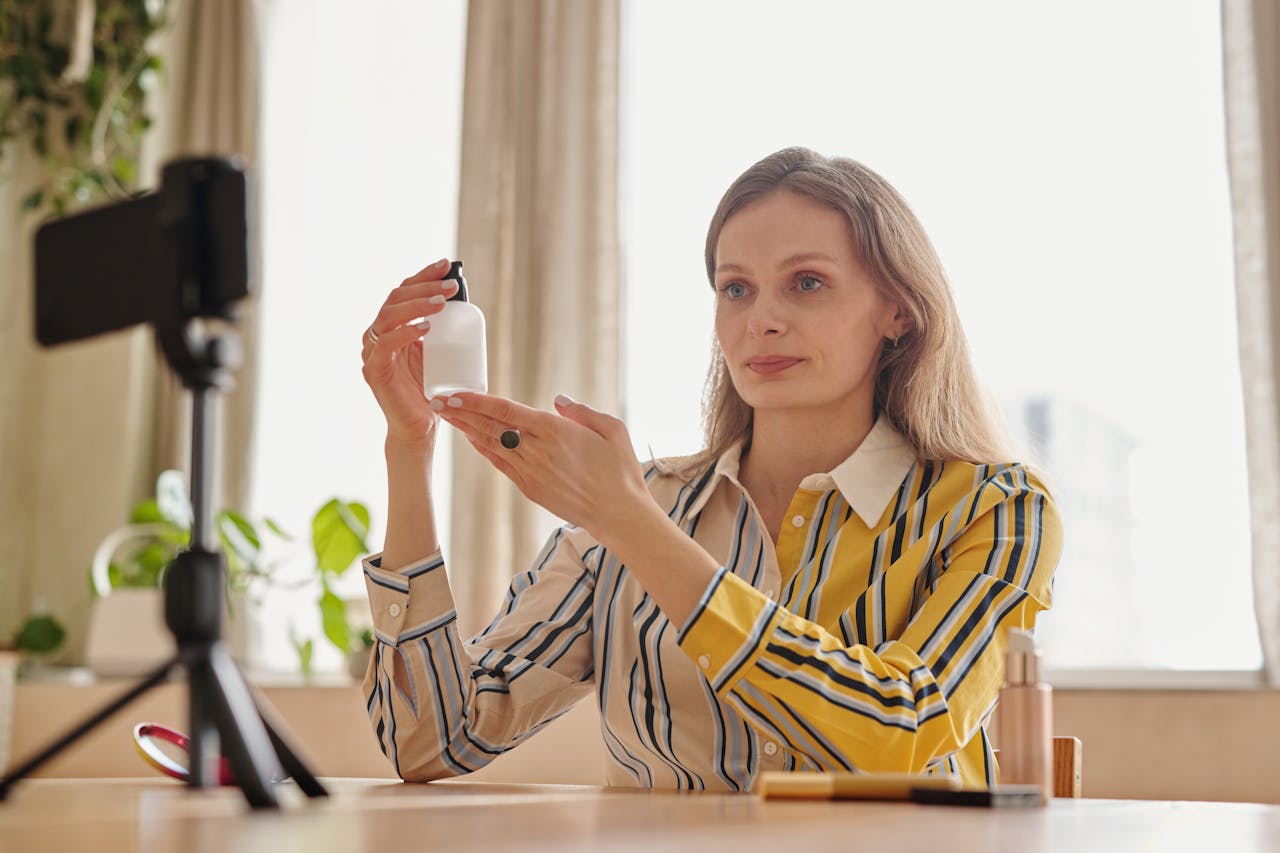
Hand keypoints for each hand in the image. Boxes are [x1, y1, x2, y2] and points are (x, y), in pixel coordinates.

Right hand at [361, 258, 459, 443]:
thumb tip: (463, 299)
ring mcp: (373, 351)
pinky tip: (426, 328)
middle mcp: (378, 334)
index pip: (404, 291)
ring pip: (388, 316)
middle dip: (424, 287)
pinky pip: (385, 345)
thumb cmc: (431, 389)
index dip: (423, 275)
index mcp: (393, 326)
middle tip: (451, 286)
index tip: (447, 264)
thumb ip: (442, 329)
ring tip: (441, 303)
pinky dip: (405, 333)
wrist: (419, 427)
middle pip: (395, 298)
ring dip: (416, 305)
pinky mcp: (373, 371)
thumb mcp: (440, 353)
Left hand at [434, 392, 656, 540]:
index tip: (454, 393)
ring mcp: (531, 472)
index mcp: (556, 431)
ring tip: (447, 416)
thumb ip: (582, 412)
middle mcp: (538, 451)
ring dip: (467, 430)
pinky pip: (501, 465)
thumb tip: (557, 401)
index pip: (506, 411)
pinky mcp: (531, 489)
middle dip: (461, 413)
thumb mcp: (612, 429)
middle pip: (490, 427)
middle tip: (436, 400)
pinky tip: (473, 439)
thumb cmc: (621, 470)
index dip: (476, 401)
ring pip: (491, 446)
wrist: (619, 514)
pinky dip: (484, 450)